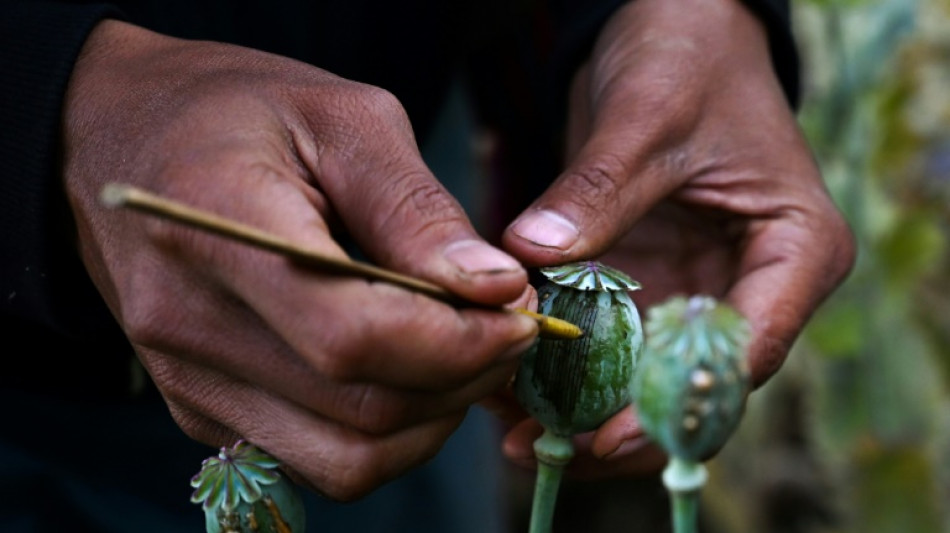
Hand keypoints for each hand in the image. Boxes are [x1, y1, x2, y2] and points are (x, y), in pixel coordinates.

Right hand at [63, 20, 537, 499]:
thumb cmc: (241, 114)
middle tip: (508, 324)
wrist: (121, 140)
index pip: (351, 336)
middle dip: (465, 379)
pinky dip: (387, 431)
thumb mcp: (345, 121)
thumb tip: (495, 291)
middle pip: (362, 411)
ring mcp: (188, 379)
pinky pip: (319, 459)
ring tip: (464, 350)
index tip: (519, 313)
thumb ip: (417, 211)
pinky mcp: (202, 409)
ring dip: (433, 417)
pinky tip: (407, 369)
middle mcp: (188, 323)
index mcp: (216, 225)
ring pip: (349, 460)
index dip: (458, 343)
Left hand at [501, 0, 854, 475]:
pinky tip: (510, 382)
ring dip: (583, 406)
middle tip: (540, 446)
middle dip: (619, 425)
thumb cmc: (689, 55)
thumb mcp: (648, 114)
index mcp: (795, 251)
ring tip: (511, 428)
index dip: (676, 403)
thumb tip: (531, 255)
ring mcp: (697, 290)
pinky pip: (610, 342)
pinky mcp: (650, 284)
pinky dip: (566, 366)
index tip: (605, 435)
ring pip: (646, 377)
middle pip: (693, 384)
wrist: (672, 29)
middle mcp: (753, 286)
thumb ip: (598, 189)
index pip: (747, 350)